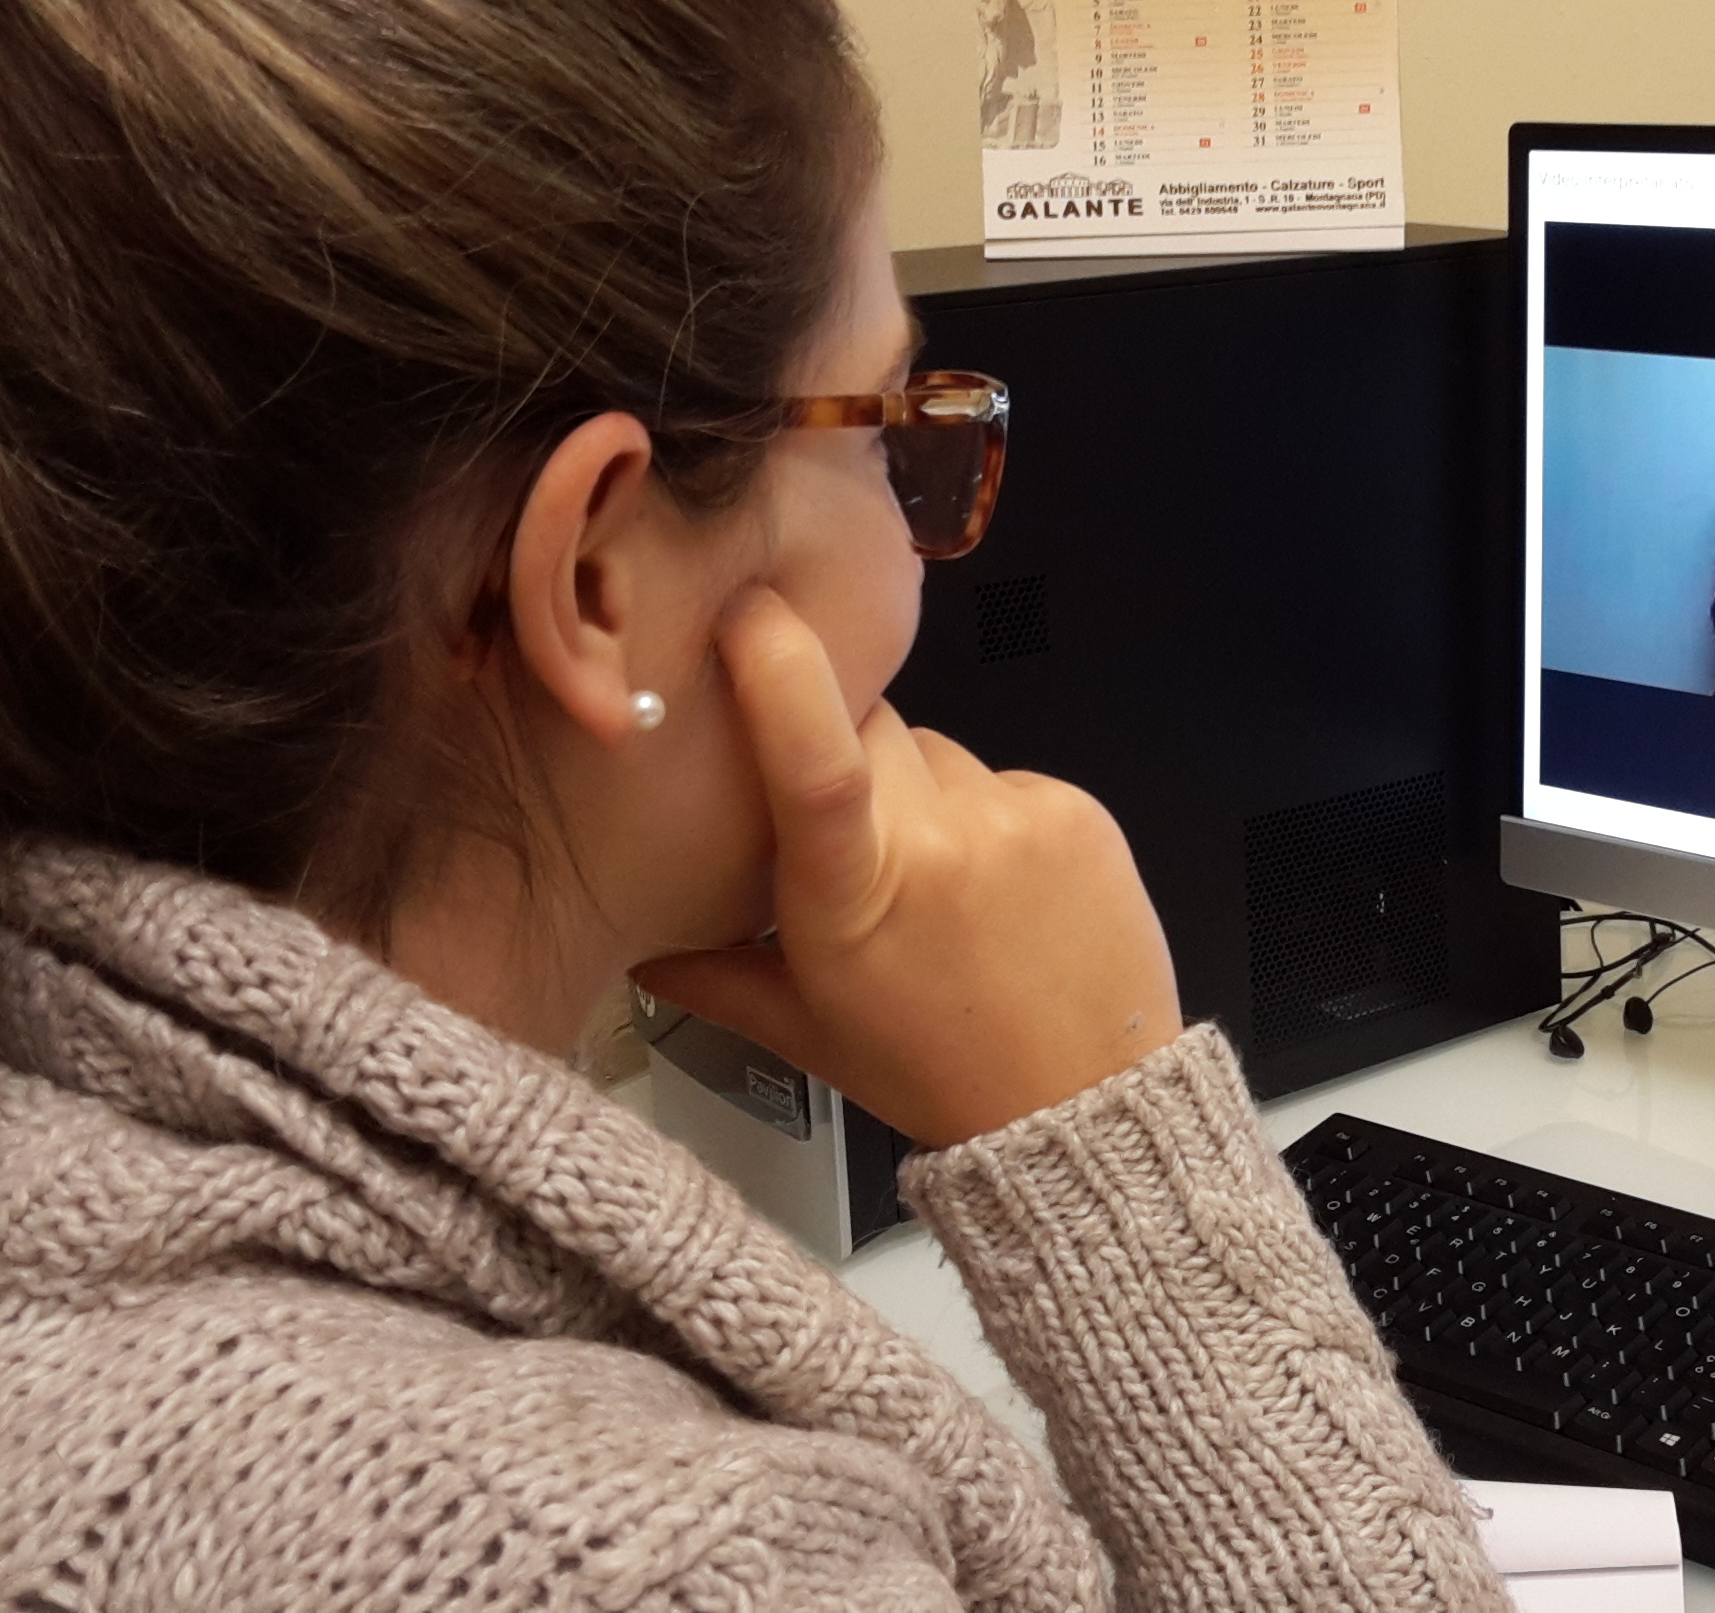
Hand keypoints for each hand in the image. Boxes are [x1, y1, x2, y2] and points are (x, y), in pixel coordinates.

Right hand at [633, 589, 1180, 1145]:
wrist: (1085, 1102)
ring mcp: (1016, 821)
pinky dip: (987, 815)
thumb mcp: (806, 1032)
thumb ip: (707, 975)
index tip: (748, 612)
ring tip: (939, 886)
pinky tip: (998, 889)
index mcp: (854, 897)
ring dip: (920, 794)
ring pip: (933, 752)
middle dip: (845, 757)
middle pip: (865, 726)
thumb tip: (629, 937)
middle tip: (859, 844)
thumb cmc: (939, 1071)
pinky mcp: (1077, 811)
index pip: (813, 759)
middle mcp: (939, 846)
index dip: (779, 671)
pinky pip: (1002, 776)